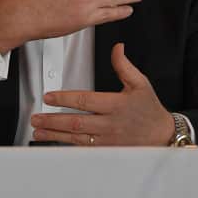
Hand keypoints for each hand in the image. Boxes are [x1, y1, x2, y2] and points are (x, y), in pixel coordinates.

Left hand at [31, 43, 175, 145]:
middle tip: (36, 116)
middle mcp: (110, 123)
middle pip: (76, 122)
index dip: (65, 98)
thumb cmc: (150, 110)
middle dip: (53, 119)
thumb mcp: (141, 83)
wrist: (161, 135)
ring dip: (54, 134)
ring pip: (76, 137)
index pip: (86, 101)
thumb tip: (117, 48)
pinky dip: (66, 144)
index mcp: (117, 105)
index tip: (49, 96)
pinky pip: (83, 147)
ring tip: (38, 130)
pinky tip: (54, 141)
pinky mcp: (106, 149)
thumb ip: (124, 66)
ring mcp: (107, 139)